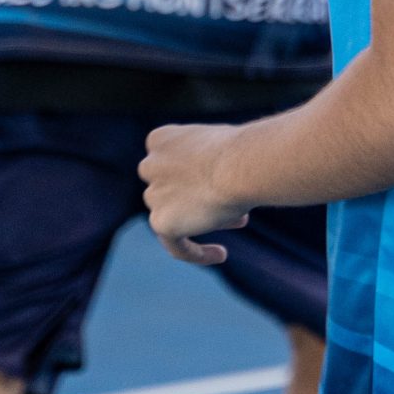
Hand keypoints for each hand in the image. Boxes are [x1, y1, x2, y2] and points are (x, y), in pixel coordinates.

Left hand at [141, 122, 248, 265]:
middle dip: (198, 197)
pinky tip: (221, 254)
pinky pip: (177, 246)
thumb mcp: (221, 144)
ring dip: (205, 219)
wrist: (241, 165)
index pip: (170, 163)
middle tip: (232, 200)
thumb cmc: (243, 149)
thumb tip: (212, 187)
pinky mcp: (160, 222)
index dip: (196, 174)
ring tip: (240, 218)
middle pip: (171, 190)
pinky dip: (197, 253)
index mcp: (160, 139)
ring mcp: (153, 195)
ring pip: (176, 216)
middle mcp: (150, 165)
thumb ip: (206, 162)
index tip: (220, 180)